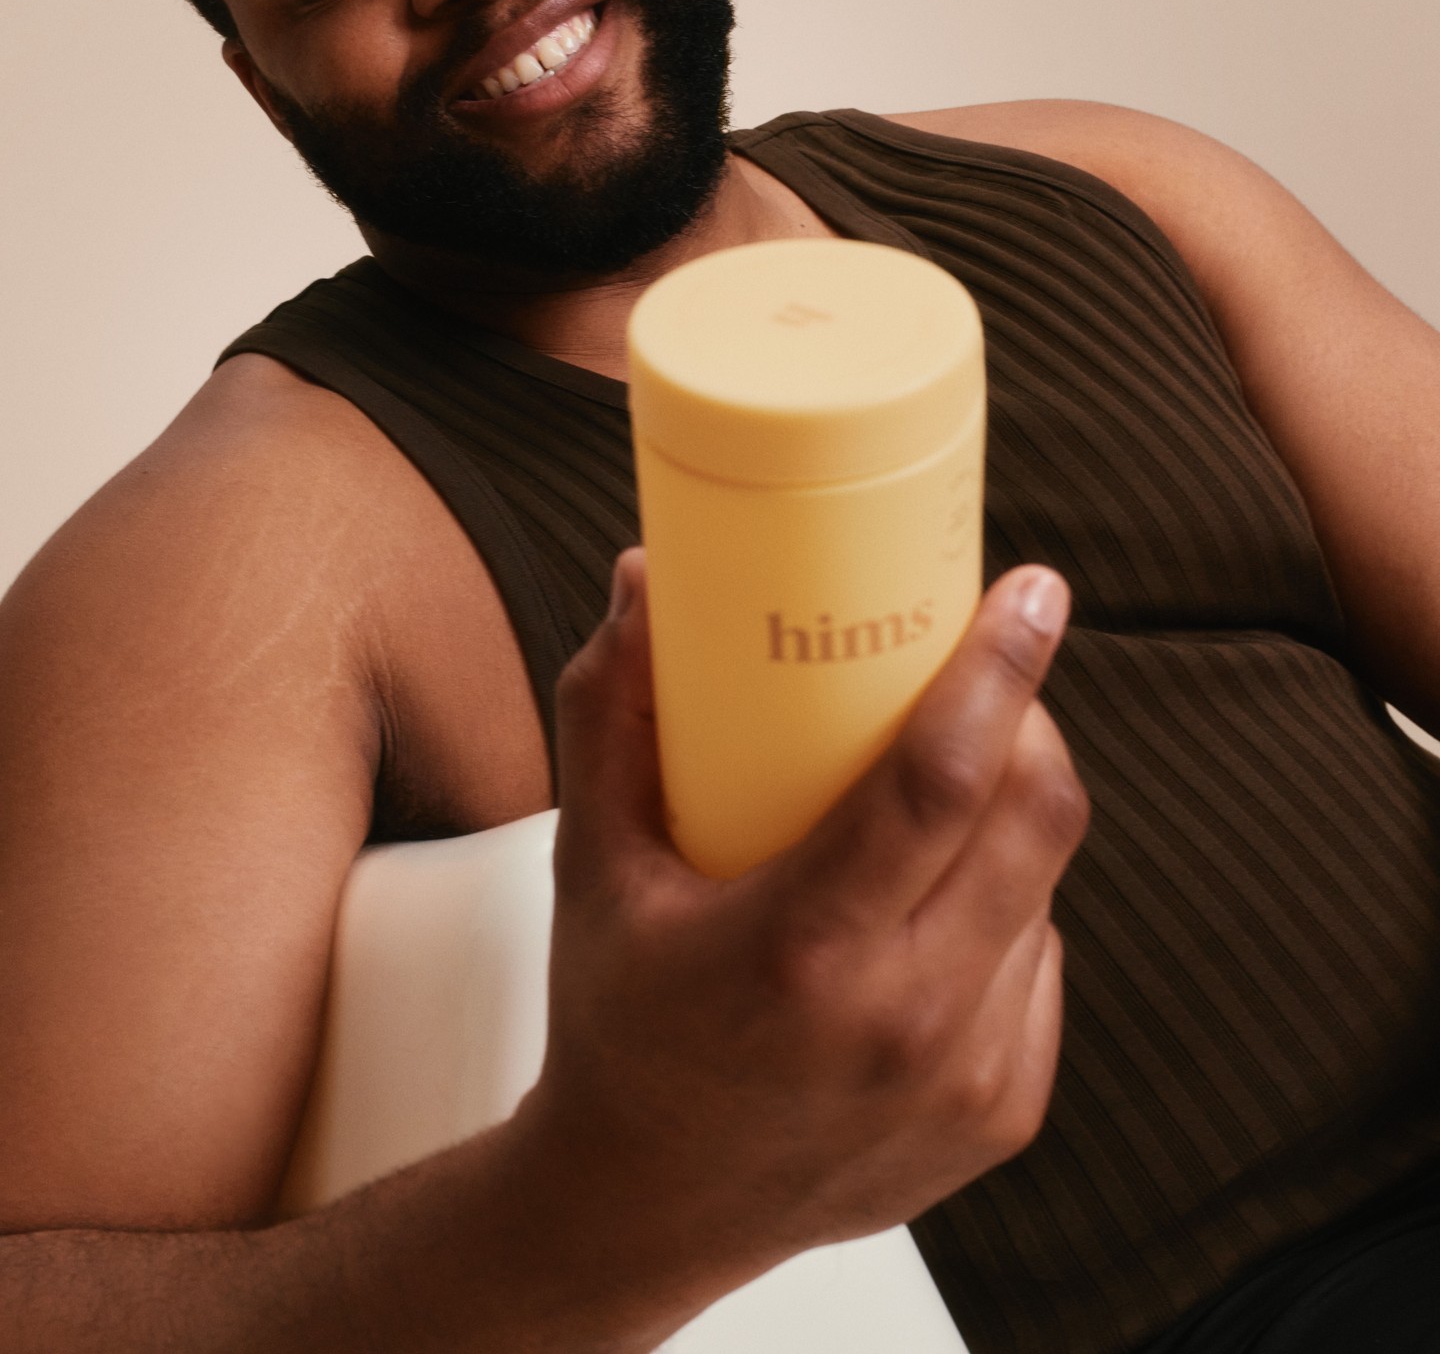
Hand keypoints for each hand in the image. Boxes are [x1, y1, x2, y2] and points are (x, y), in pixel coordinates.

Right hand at [514, 552, 1086, 1319]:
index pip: (940, 780)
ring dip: (1017, 809)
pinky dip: (1009, 900)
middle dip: (1029, 719)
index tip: (1031, 591)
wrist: (647, 1207)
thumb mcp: (593, 865)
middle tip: (988, 675)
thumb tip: (645, 581)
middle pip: (1034, 818)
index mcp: (802, 950)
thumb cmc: (618, 1023)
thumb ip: (613, 714)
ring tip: (949, 784)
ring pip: (1047, 884)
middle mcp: (904, 1021)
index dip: (1000, 670)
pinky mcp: (1005, 1112)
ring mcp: (967, 1076)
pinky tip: (940, 896)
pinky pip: (1040, 958)